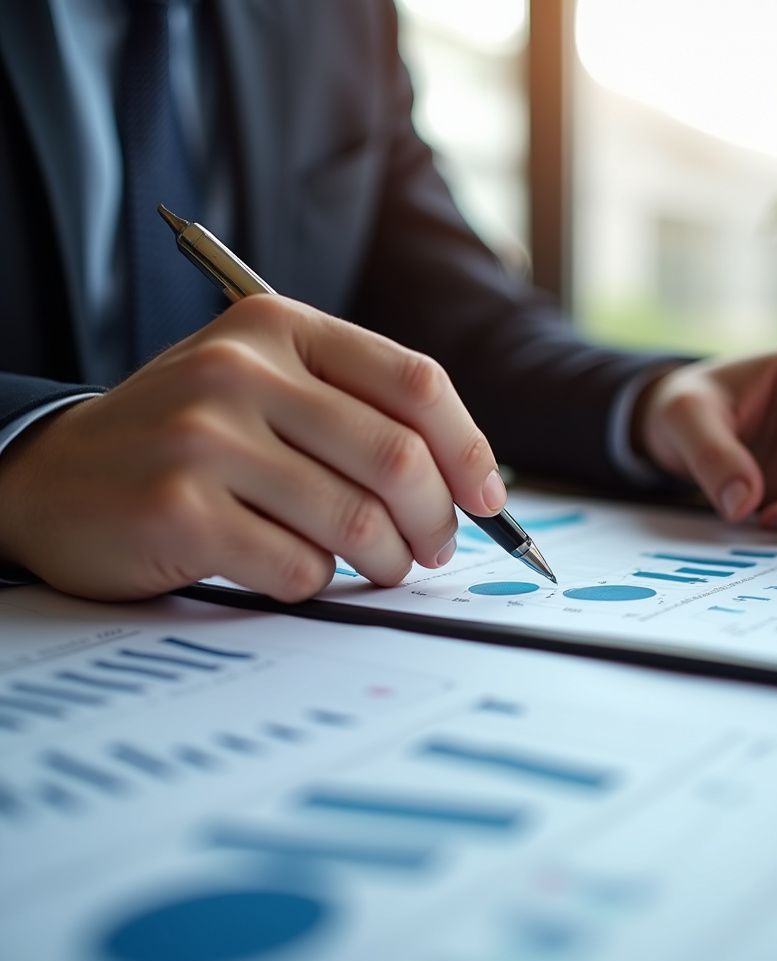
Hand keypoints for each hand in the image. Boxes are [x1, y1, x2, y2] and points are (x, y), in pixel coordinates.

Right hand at [0, 295, 505, 600]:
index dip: (468, 449)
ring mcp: (204, 437)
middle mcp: (240, 370)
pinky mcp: (178, 509)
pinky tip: (294, 570)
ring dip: (386, 561)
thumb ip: (356, 413)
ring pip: (356, 520)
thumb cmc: (186, 438)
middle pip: (397, 457)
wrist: (54, 475)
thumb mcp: (265, 390)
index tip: (488, 501)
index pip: (414, 383)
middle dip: (437, 520)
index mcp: (278, 328)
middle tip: (435, 549)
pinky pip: (299, 565)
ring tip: (381, 567)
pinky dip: (316, 581)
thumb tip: (469, 480)